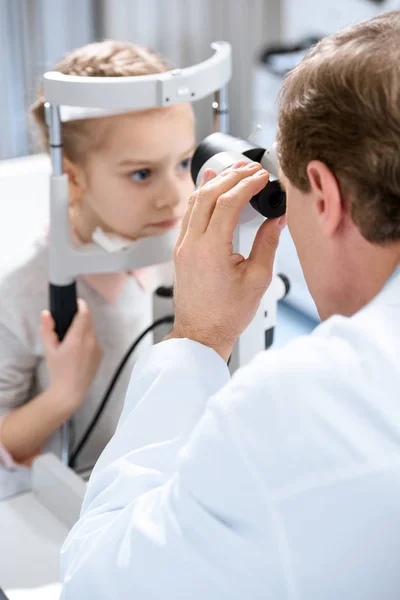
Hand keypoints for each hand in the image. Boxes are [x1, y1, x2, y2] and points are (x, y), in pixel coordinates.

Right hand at [40, 299, 102, 415]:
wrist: (70, 391)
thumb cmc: (58, 370)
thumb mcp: (49, 349)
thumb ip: (47, 329)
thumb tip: (46, 313)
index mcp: (77, 339)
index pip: (84, 315)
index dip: (81, 306)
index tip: (77, 302)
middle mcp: (90, 342)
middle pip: (89, 321)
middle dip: (81, 317)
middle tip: (70, 319)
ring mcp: (98, 348)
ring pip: (91, 331)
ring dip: (84, 329)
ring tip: (72, 339)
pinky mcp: (101, 354)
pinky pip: (94, 341)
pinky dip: (87, 340)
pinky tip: (78, 350)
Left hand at [166, 162, 285, 360]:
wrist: (200, 334)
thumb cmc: (226, 315)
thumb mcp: (257, 280)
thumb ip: (267, 244)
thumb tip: (277, 220)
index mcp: (210, 251)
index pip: (227, 203)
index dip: (247, 185)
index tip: (262, 177)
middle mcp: (191, 244)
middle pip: (208, 195)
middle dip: (231, 176)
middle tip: (251, 167)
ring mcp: (182, 247)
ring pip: (194, 201)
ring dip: (215, 182)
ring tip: (234, 170)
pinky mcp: (180, 250)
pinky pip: (188, 214)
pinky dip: (200, 196)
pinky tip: (209, 185)